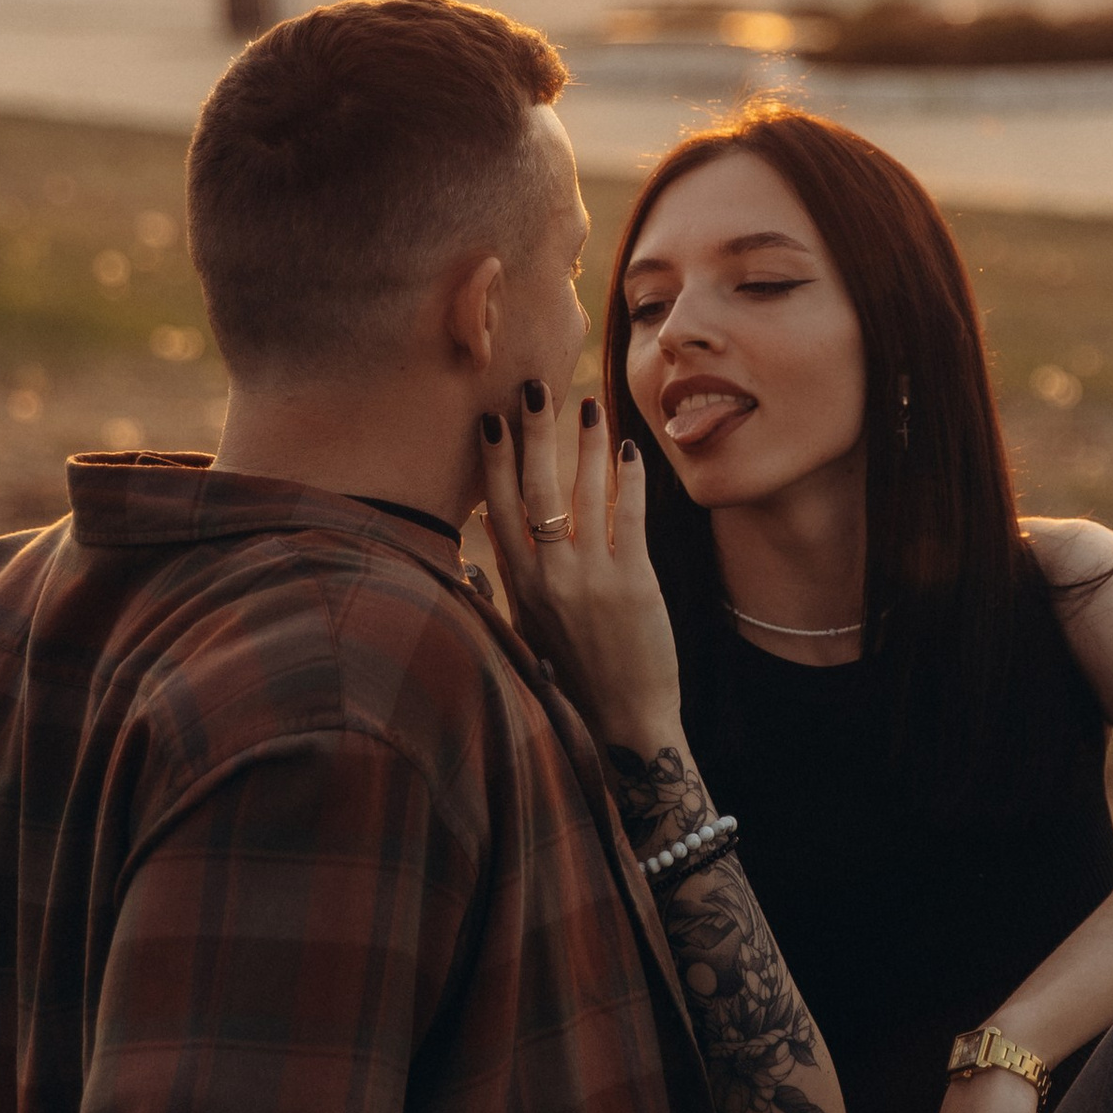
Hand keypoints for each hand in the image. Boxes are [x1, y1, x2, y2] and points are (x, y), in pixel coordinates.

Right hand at [478, 383, 682, 753]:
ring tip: (588, 403)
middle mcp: (546, 576)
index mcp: (518, 585)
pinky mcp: (632, 583)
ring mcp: (588, 578)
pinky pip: (627, 516)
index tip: (492, 418)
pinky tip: (628, 449)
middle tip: (534, 388)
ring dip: (584, 443)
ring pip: (581, 493)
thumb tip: (479, 545)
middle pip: (533, 489)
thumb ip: (503, 584)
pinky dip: (627, 479)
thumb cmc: (571, 679)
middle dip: (533, 434)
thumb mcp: (524, 631)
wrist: (622, 724)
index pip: (498, 507)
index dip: (495, 460)